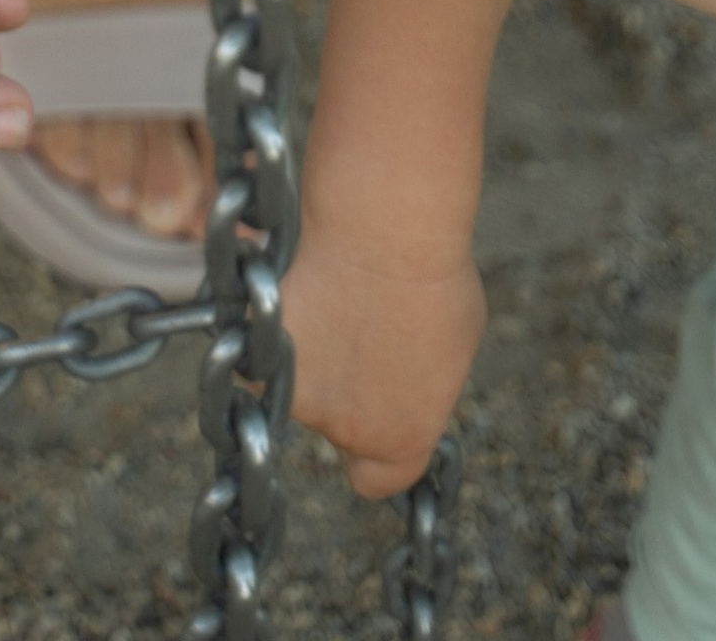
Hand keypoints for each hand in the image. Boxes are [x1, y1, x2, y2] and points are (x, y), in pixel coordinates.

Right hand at [283, 227, 484, 499]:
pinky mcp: (261, 357)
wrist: (382, 235)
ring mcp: (299, 398)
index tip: (378, 421)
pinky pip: (265, 350)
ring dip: (310, 357)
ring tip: (336, 298)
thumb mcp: (454, 344)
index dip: (377, 455)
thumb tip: (408, 378)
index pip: (381, 480)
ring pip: (298, 387)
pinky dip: (275, 328)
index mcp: (403, 439)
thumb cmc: (433, 278)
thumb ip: (424, 380)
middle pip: (338, 427)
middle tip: (357, 338)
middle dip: (345, 393)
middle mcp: (348, 431)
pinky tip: (302, 286)